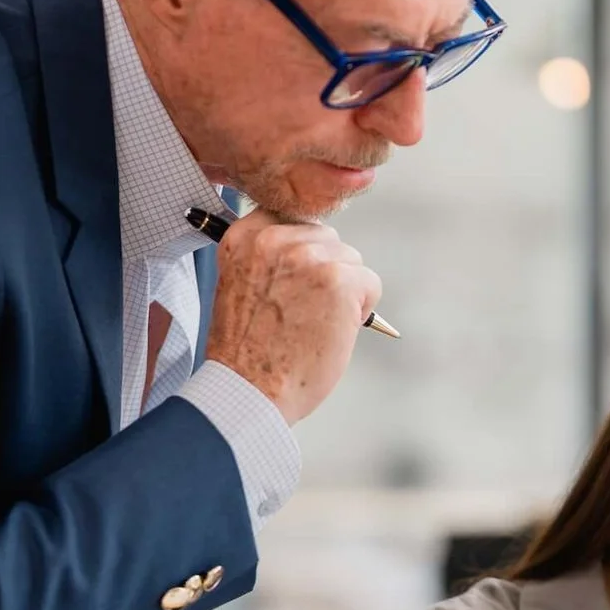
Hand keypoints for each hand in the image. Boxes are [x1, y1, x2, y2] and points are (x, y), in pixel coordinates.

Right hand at [203, 210, 382, 424]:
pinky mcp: (339, 280)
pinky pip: (370, 283)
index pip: (293, 219)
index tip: (294, 281)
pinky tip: (332, 331)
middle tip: (303, 312)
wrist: (249, 390)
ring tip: (313, 324)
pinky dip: (361, 310)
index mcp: (244, 237)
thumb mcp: (239, 285)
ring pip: (350, 260)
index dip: (301, 251)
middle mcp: (274, 239)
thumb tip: (311, 246)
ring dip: (343, 292)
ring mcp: (308, 257)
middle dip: (325, 272)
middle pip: (326, 237)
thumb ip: (268, 257)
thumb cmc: (246, 351)